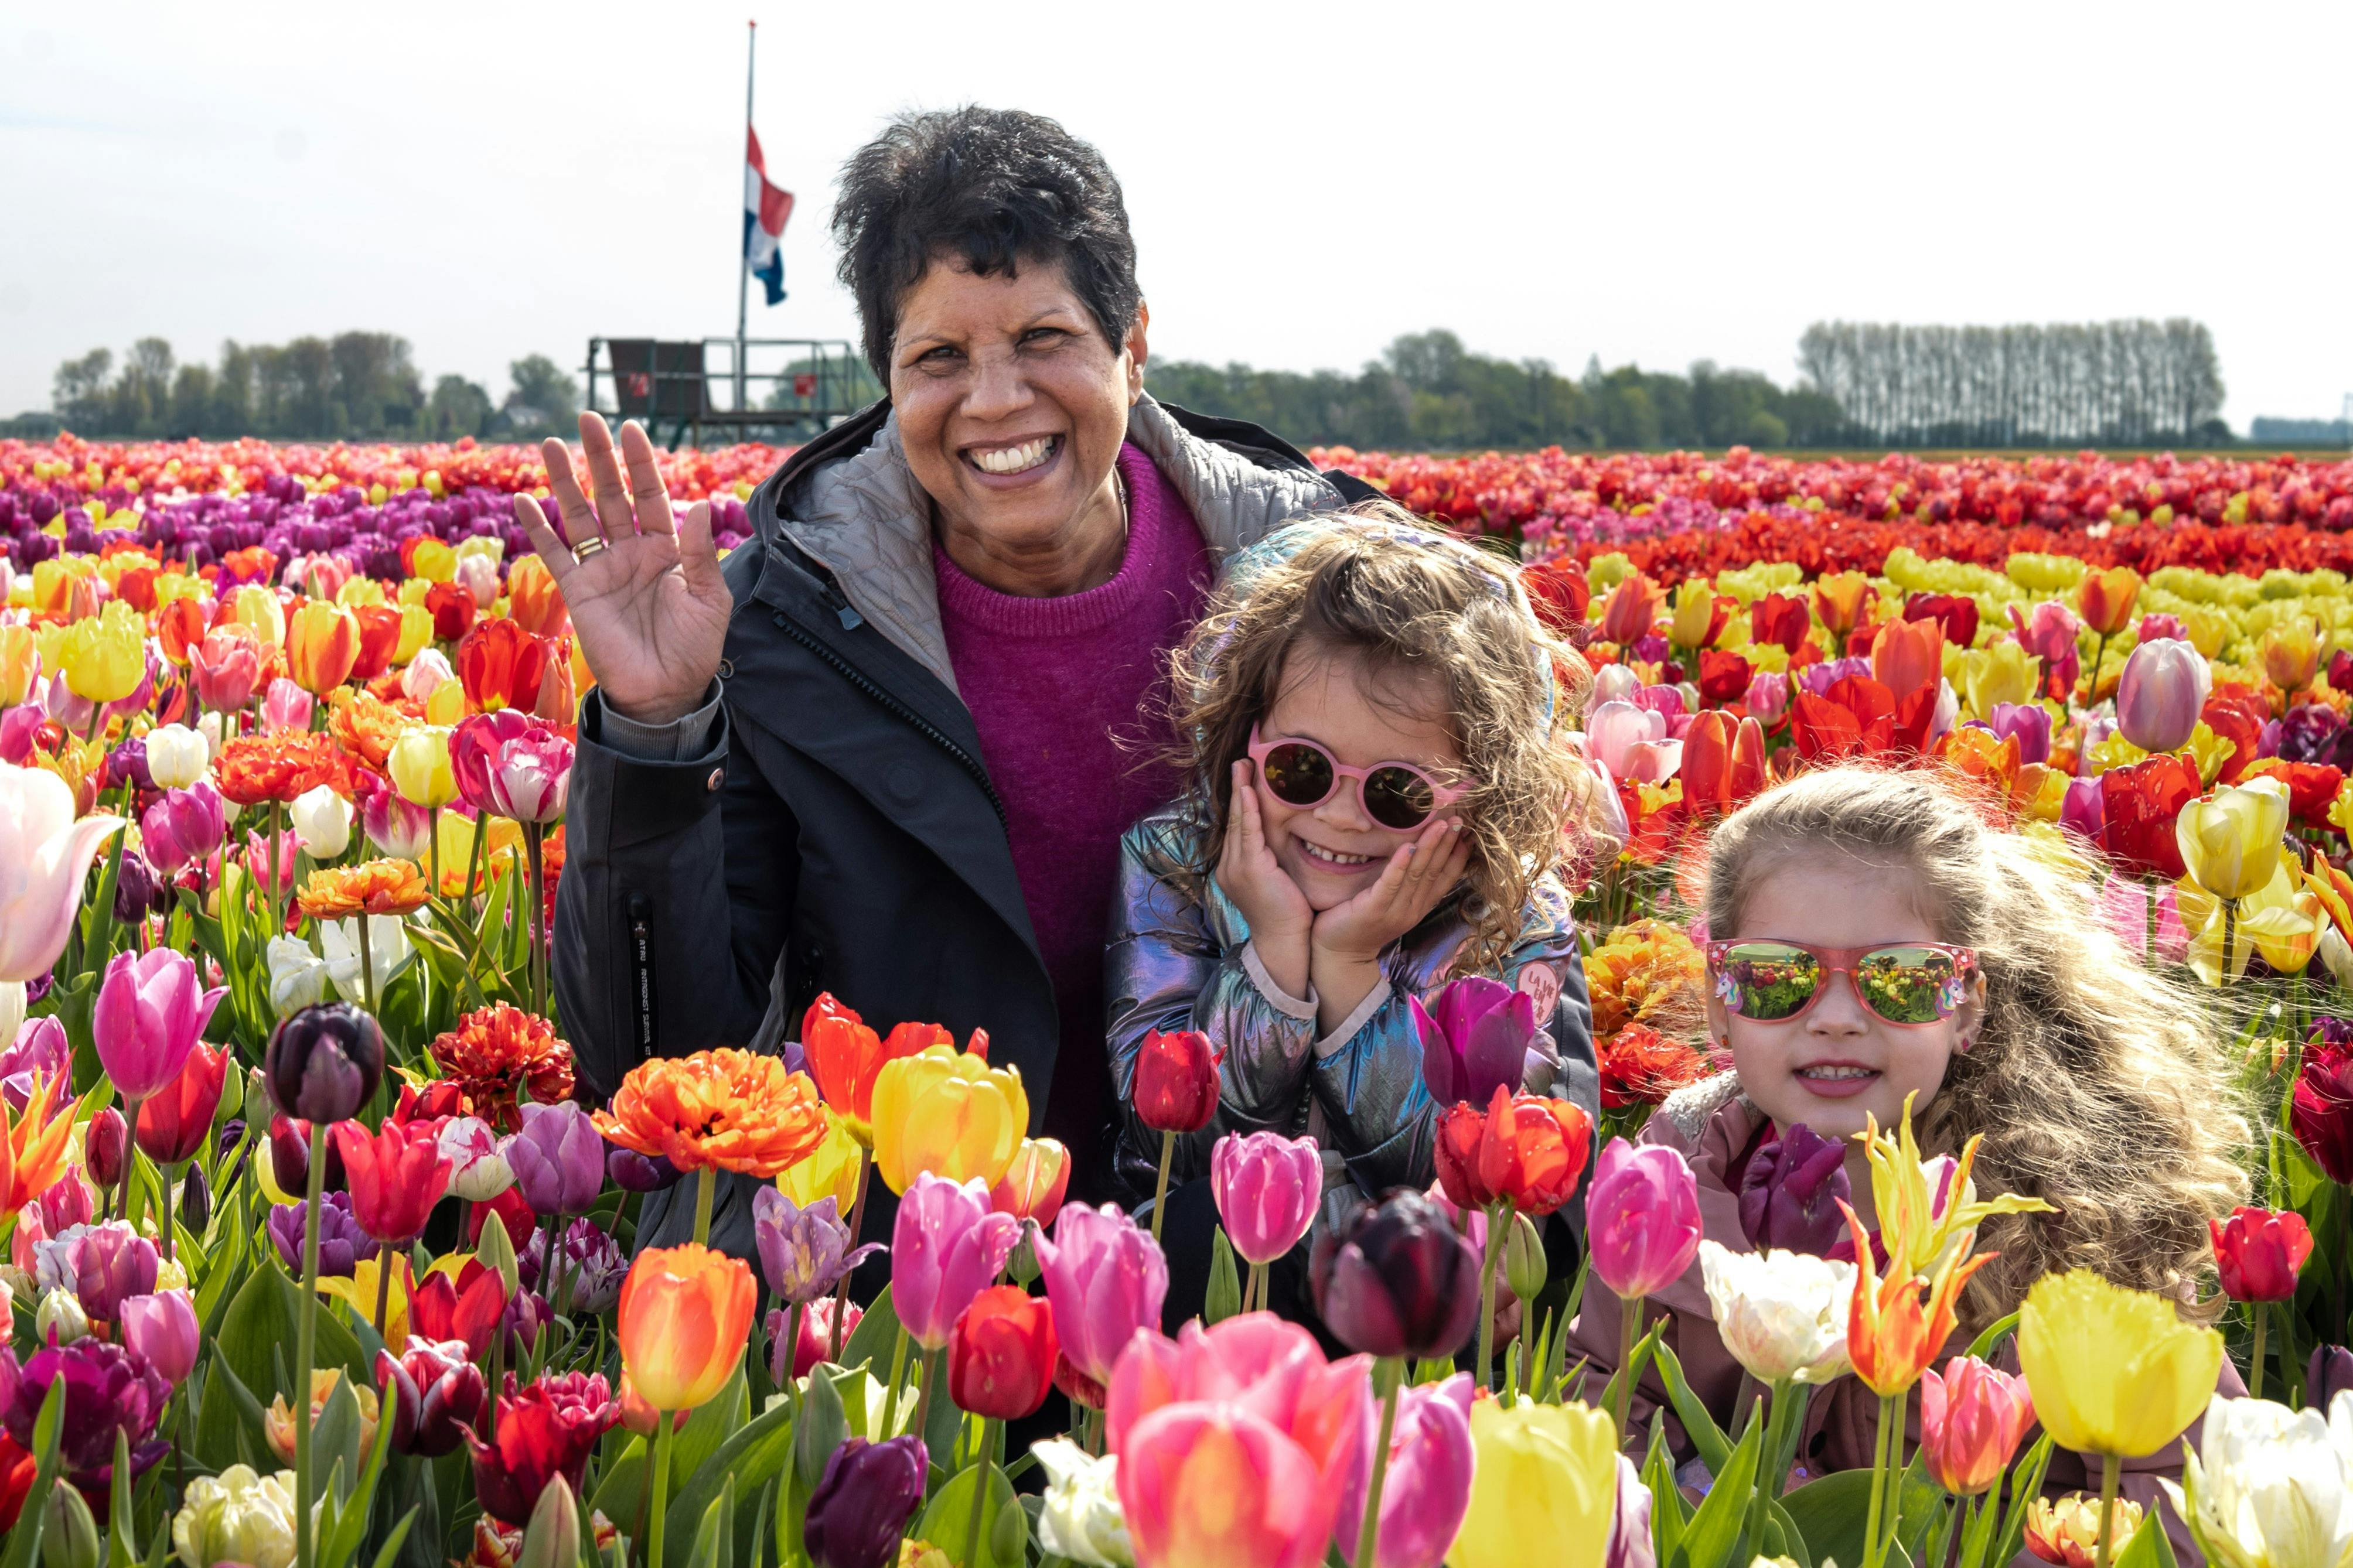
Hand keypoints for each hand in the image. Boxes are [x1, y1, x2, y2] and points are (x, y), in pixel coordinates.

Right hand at [514, 413, 732, 726]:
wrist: (664, 693)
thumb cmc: (694, 648)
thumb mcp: (710, 599)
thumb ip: (700, 553)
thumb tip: (700, 504)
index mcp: (668, 549)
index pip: (652, 495)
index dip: (641, 463)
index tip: (630, 428)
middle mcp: (632, 552)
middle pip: (612, 495)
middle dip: (599, 458)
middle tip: (586, 418)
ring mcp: (603, 569)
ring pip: (580, 515)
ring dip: (565, 480)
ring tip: (550, 444)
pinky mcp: (578, 591)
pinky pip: (555, 553)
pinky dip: (539, 527)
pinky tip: (525, 501)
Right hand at [1213, 762, 1312, 995]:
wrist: (1285, 942)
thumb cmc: (1287, 915)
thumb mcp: (1276, 881)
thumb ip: (1272, 860)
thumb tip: (1281, 840)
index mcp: (1235, 868)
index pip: (1238, 827)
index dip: (1241, 801)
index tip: (1245, 777)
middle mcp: (1230, 865)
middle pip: (1234, 818)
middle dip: (1237, 788)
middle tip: (1241, 761)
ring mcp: (1236, 867)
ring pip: (1240, 821)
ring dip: (1242, 791)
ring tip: (1243, 765)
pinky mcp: (1251, 869)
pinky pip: (1249, 832)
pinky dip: (1249, 809)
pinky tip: (1249, 790)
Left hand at [1309, 817, 1471, 966]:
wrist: (1338, 954)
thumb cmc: (1361, 922)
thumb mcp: (1392, 903)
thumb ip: (1406, 883)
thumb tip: (1416, 850)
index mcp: (1419, 906)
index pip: (1445, 878)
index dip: (1458, 856)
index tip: (1468, 833)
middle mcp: (1412, 909)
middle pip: (1433, 872)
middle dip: (1447, 844)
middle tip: (1458, 820)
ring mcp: (1394, 911)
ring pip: (1416, 874)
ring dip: (1429, 848)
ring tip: (1439, 825)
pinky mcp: (1373, 909)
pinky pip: (1390, 884)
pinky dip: (1399, 865)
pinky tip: (1408, 847)